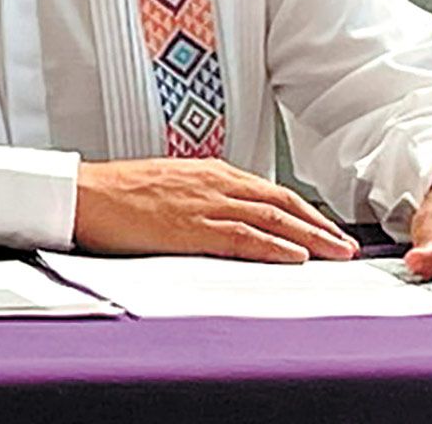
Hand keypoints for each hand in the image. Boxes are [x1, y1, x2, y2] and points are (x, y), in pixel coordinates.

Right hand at [73, 158, 357, 263]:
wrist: (87, 194)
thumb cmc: (121, 194)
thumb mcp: (172, 187)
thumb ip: (204, 198)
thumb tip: (229, 217)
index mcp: (211, 173)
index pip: (270, 192)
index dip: (304, 212)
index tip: (325, 229)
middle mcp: (215, 183)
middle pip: (280, 204)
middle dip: (318, 225)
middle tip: (345, 246)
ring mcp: (205, 204)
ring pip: (270, 220)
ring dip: (308, 238)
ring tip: (334, 254)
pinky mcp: (190, 227)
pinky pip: (241, 237)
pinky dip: (272, 247)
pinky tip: (293, 257)